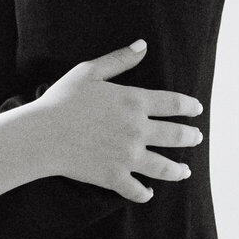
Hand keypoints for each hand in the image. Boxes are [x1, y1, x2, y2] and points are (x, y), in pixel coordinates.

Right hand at [35, 41, 203, 201]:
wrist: (41, 134)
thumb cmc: (61, 100)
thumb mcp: (89, 71)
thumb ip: (119, 59)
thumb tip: (142, 45)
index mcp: (134, 101)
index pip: (173, 103)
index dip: (189, 106)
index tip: (197, 110)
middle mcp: (137, 130)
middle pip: (176, 135)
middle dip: (190, 137)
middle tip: (197, 138)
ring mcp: (128, 156)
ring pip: (164, 167)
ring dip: (178, 169)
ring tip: (185, 170)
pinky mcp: (114, 177)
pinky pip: (136, 190)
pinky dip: (144, 193)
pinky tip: (149, 193)